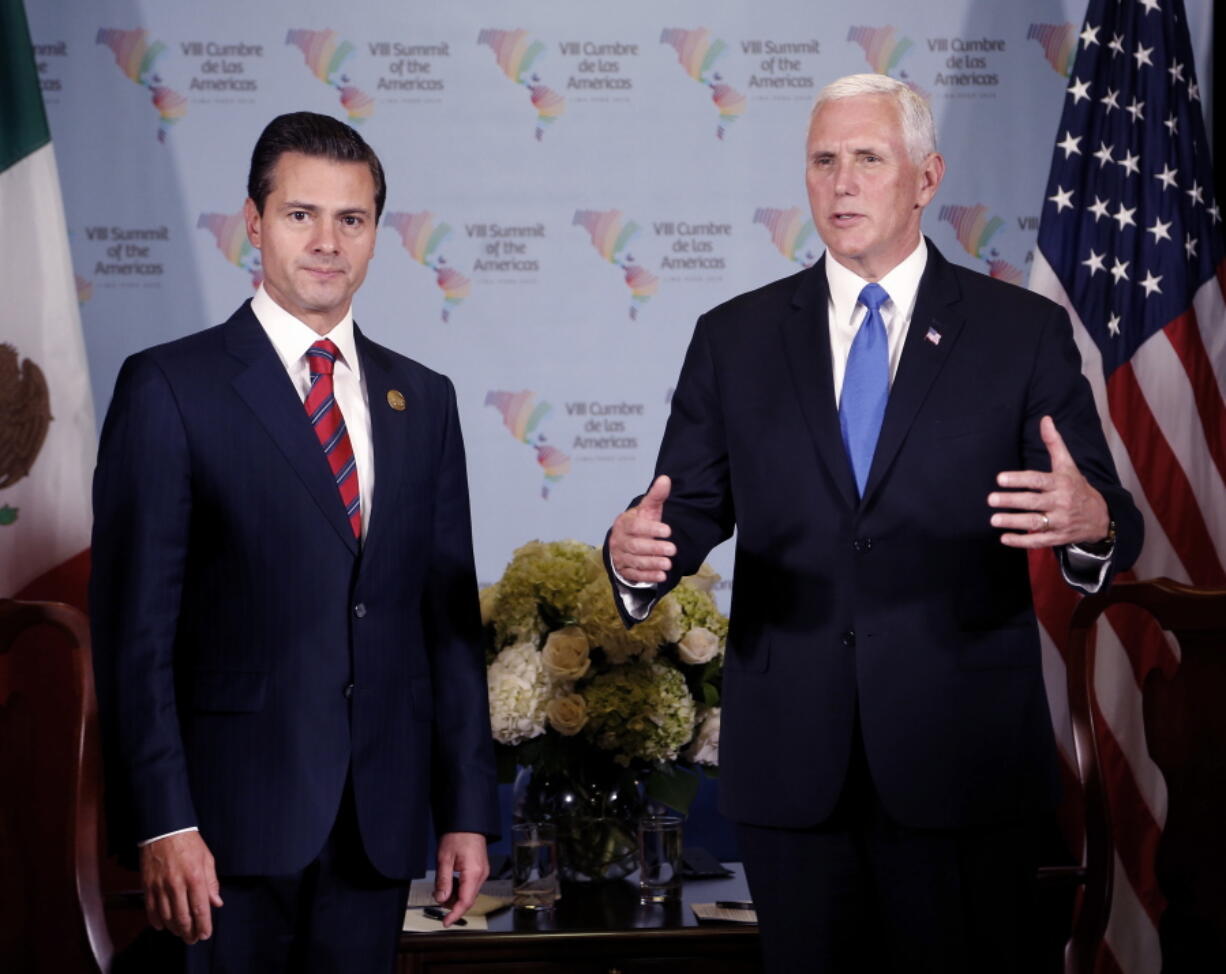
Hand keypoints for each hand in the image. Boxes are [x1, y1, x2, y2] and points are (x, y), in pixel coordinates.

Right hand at [139, 831, 222, 943]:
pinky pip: (151, 910)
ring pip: (167, 917)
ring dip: (175, 929)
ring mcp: (160, 887)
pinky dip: (157, 921)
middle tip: (193, 939)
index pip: (200, 909)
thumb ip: (212, 883)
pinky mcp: (147, 886)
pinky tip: (163, 925)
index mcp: (195, 877)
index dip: (203, 926)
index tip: (205, 934)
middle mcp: (177, 884)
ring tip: (181, 933)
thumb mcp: (207, 859)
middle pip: (183, 918)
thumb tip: (216, 903)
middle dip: (189, 933)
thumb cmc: (188, 842)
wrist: (164, 829)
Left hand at [433, 832, 488, 926]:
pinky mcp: (480, 870)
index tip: (446, 922)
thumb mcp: (444, 859)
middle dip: (452, 903)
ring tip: (443, 884)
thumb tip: (441, 899)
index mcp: (473, 873)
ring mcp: (482, 872)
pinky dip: (460, 888)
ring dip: (455, 895)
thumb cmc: (457, 835)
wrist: (468, 823)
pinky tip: (451, 880)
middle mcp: (481, 875)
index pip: (465, 901)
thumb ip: (443, 881)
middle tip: (438, 895)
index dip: (455, 914)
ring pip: (469, 894)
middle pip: (467, 899)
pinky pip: (470, 886)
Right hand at [609, 475, 675, 582]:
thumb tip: (665, 479)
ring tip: (669, 564)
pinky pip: (635, 574)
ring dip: (652, 563)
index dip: (651, 529)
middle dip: (654, 548)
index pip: (635, 526)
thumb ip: (656, 496)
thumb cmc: (640, 523)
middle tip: (673, 550)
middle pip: (635, 546)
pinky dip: (648, 576)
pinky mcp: (624, 570)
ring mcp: (620, 556)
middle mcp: (619, 540)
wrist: (626, 541)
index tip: (668, 531)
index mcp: (624, 523)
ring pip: (635, 561)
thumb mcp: (648, 509)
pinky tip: (662, 576)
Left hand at [988, 415, 1109, 548]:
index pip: (1038, 480)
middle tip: (991, 499)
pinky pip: (1039, 541)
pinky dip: (1021, 541)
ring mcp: (1060, 521)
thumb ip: (1054, 443)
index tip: (1000, 479)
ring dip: (1014, 522)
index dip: (1019, 479)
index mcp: (1061, 483)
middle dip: (1012, 501)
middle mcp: (1061, 502)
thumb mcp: (1067, 464)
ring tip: (994, 520)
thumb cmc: (1076, 486)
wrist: (1100, 516)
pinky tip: (1005, 538)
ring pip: (1035, 523)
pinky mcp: (1058, 537)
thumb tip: (1045, 419)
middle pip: (1034, 502)